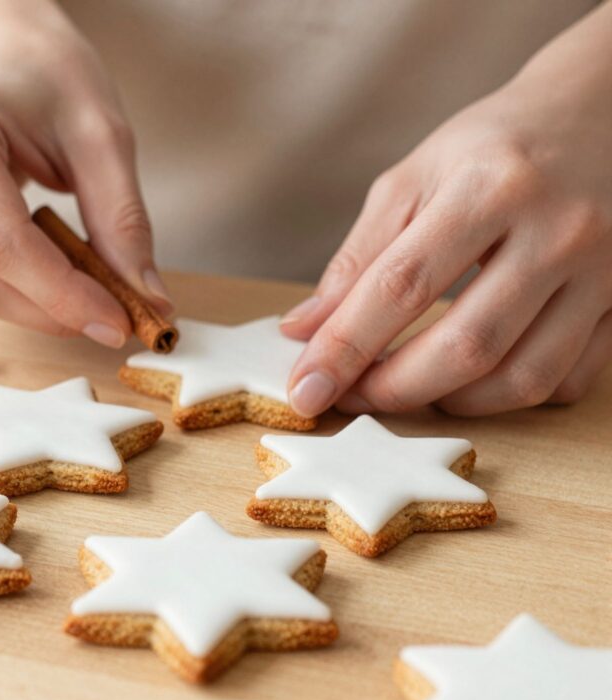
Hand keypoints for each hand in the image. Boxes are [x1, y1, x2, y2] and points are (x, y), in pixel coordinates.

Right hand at [0, 0, 171, 346]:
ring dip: (38, 306)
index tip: (121, 322)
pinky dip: (15, 292)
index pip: (2, 245)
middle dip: (55, 310)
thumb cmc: (42, 75)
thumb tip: (147, 298)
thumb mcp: (102, 133)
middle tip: (119, 313)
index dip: (63, 295)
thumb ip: (123, 219)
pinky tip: (48, 268)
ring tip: (88, 282)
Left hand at [281, 5, 611, 416]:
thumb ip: (356, 259)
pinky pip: (567, 380)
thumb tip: (302, 331)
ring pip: (522, 377)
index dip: (346, 348)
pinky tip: (470, 381)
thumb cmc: (490, 150)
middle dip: (395, 389)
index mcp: (489, 186)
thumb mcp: (412, 180)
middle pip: (467, 345)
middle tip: (353, 398)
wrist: (600, 113)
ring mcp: (602, 270)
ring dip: (449, 403)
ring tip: (406, 389)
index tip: (307, 390)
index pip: (401, 286)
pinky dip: (508, 398)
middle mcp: (556, 230)